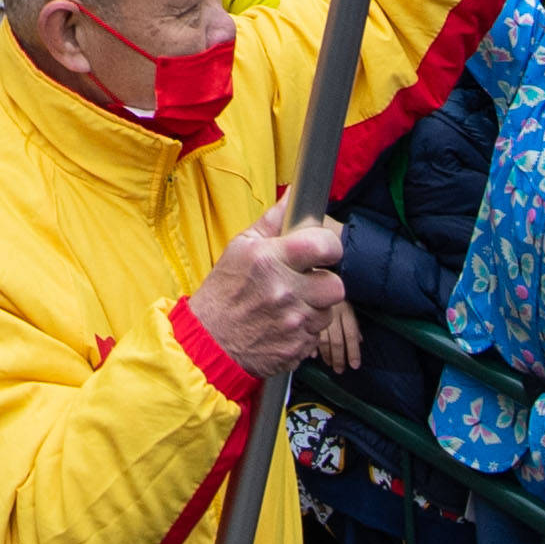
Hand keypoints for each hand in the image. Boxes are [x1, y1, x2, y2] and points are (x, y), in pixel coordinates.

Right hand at [179, 205, 349, 375]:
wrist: (208, 340)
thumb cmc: (224, 291)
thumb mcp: (240, 247)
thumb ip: (272, 220)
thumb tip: (293, 194)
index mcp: (270, 260)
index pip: (325, 246)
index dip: (329, 246)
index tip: (322, 251)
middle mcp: (285, 291)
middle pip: (336, 285)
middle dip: (324, 283)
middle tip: (307, 282)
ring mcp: (292, 323)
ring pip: (328, 312)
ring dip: (314, 308)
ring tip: (290, 306)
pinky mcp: (296, 348)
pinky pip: (316, 335)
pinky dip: (305, 331)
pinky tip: (284, 324)